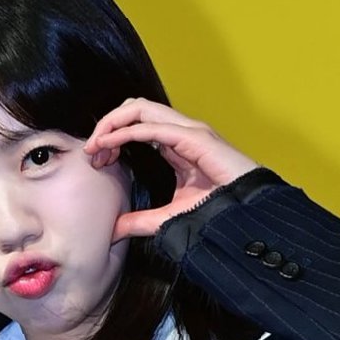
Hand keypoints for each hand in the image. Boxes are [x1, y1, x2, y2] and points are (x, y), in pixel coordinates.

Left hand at [83, 99, 262, 242]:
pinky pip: (151, 126)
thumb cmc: (217, 212)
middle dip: (107, 125)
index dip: (112, 137)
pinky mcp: (194, 137)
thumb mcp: (167, 218)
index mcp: (174, 143)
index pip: (136, 124)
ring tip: (96, 146)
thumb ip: (139, 221)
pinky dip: (125, 132)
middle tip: (92, 153)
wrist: (247, 215)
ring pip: (139, 108)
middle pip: (134, 108)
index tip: (97, 160)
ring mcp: (187, 131)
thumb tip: (113, 231)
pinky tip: (108, 146)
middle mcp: (179, 131)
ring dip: (112, 123)